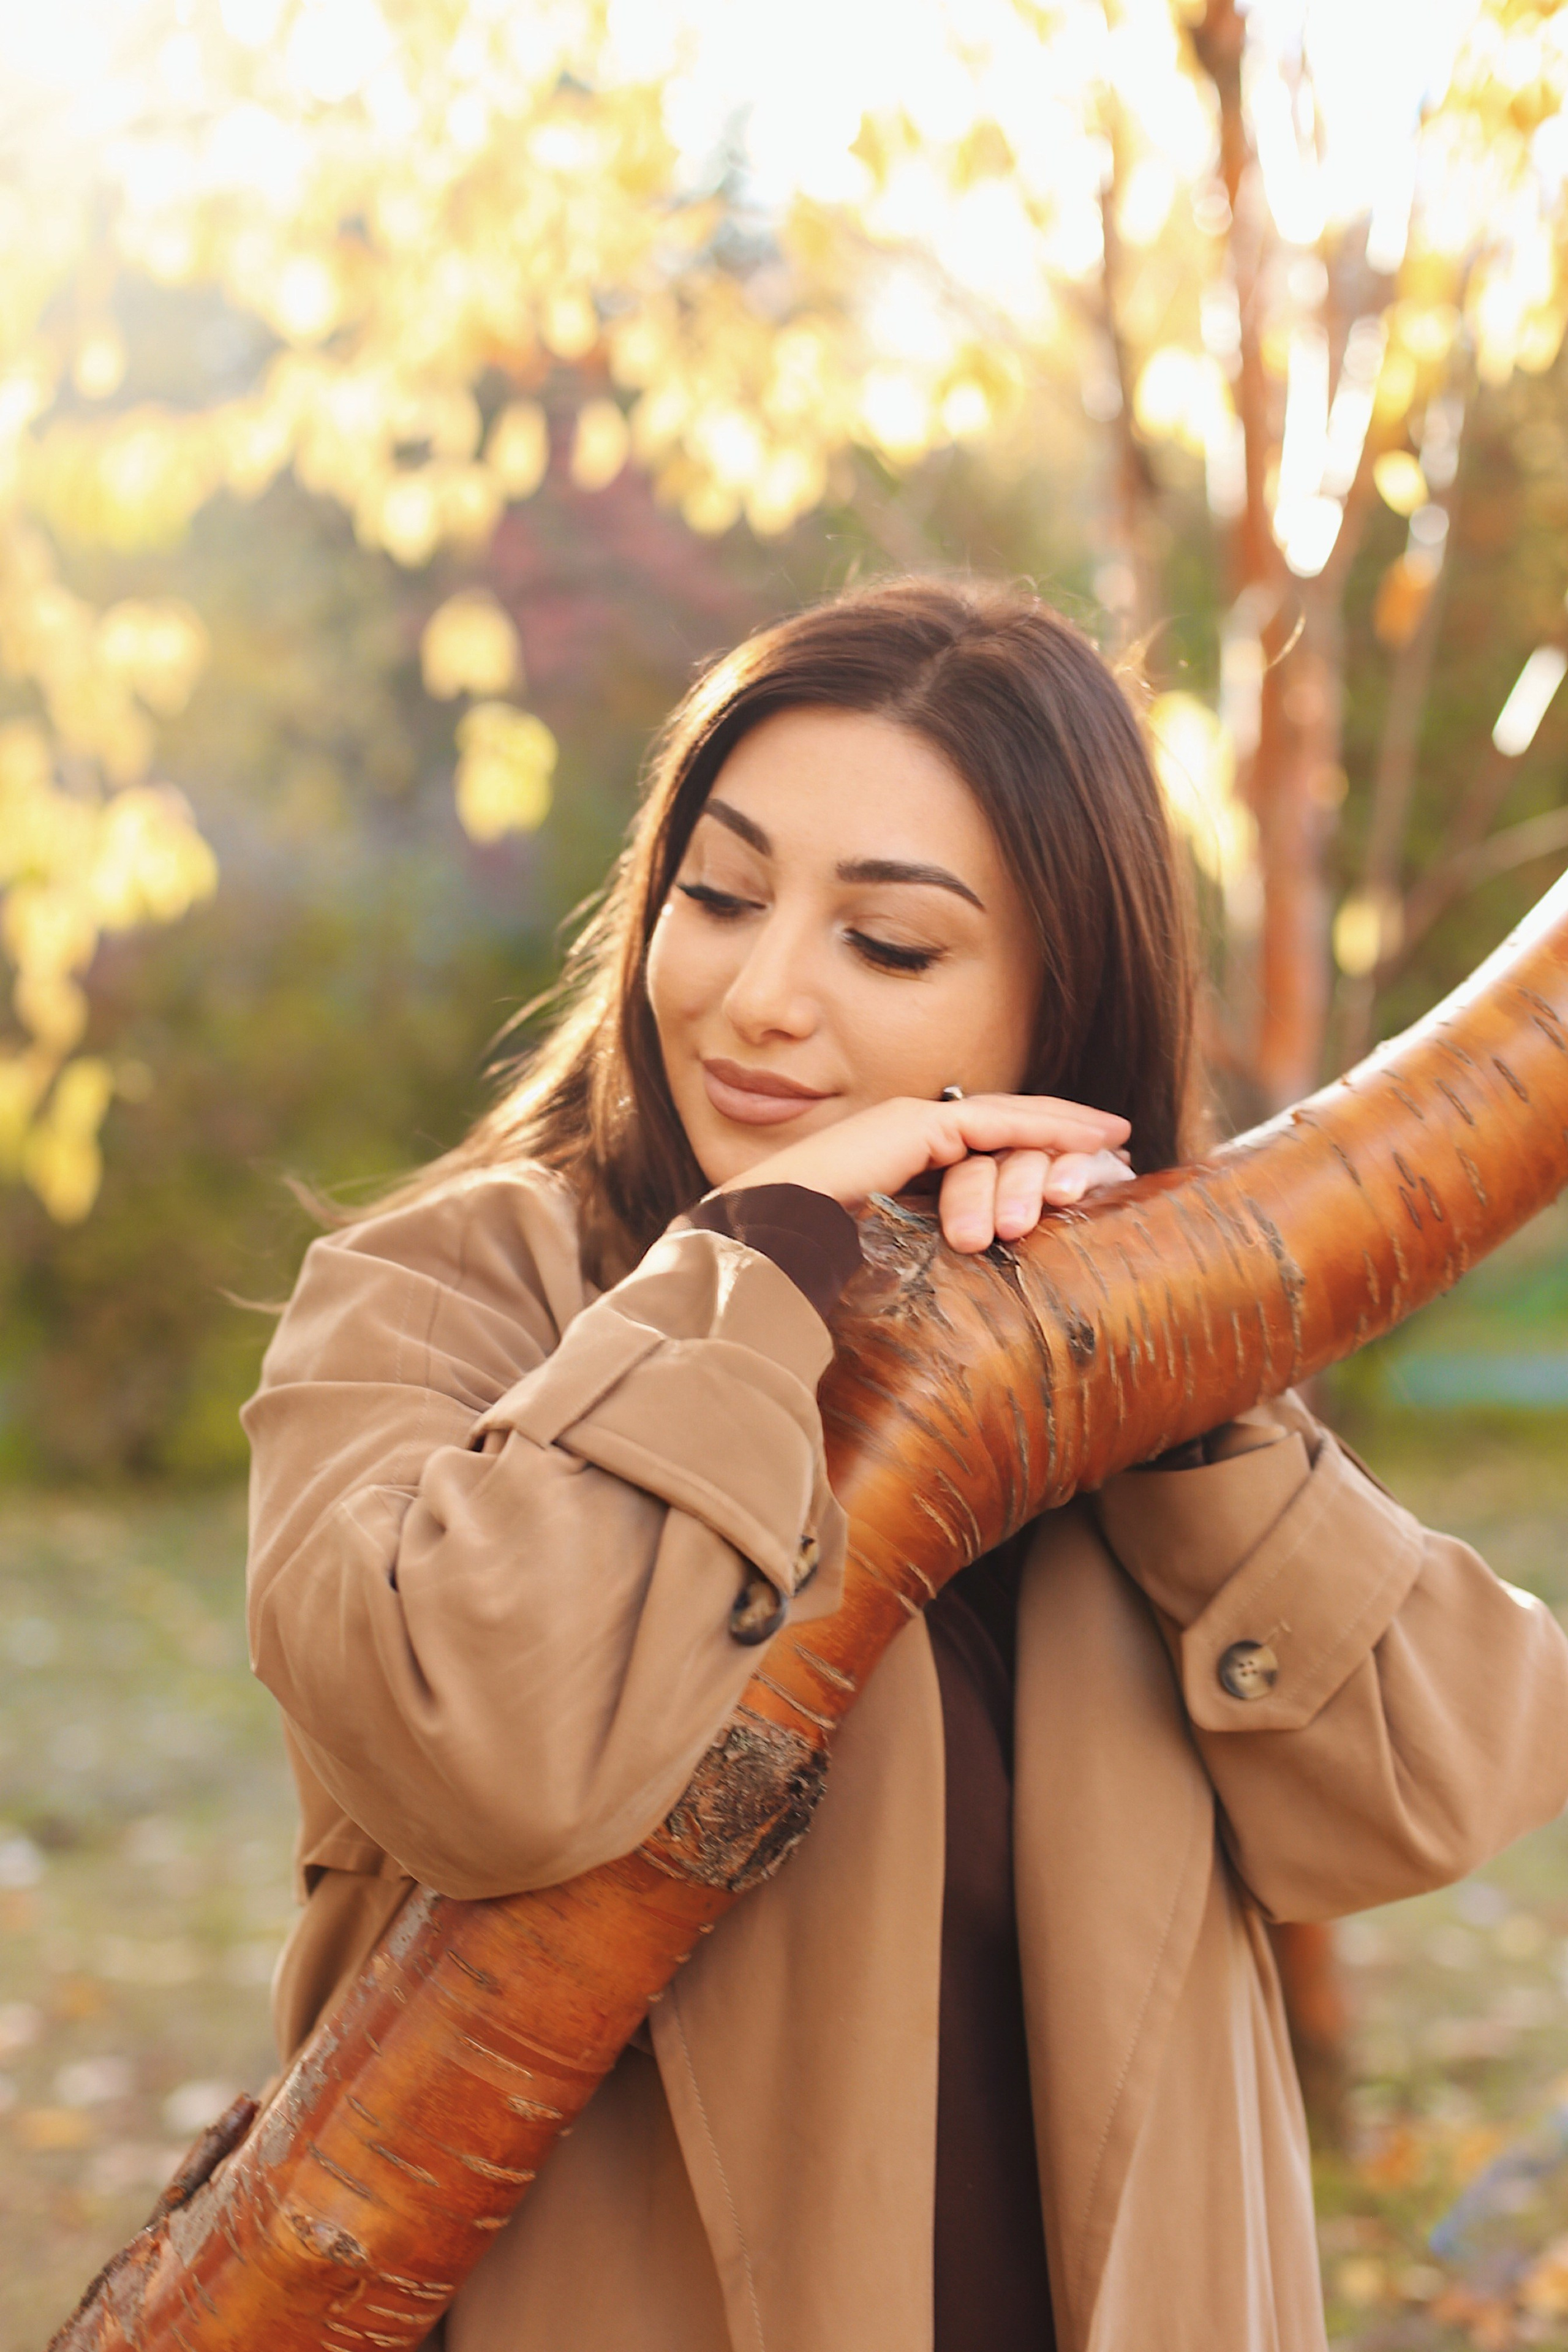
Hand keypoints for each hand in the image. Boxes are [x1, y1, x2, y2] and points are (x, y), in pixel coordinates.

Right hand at [720, 1093, 1133, 1253]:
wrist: (763, 1250)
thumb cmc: (808, 1271)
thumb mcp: (887, 1265)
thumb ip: (923, 1259)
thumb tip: (963, 1301)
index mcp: (896, 1167)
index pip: (976, 1151)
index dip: (1029, 1156)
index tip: (1077, 1176)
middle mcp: (904, 1136)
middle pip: (998, 1129)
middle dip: (1057, 1139)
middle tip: (1108, 1155)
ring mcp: (908, 1124)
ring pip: (1004, 1122)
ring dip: (1059, 1137)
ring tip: (1106, 1148)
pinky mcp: (915, 1126)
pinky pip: (996, 1123)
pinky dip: (1047, 1129)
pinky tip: (1088, 1139)